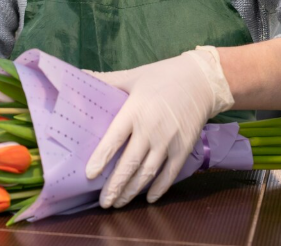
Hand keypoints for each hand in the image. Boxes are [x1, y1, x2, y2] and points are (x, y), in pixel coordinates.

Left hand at [85, 47, 234, 207]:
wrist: (200, 81)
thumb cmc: (161, 77)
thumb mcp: (131, 76)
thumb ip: (106, 81)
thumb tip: (80, 76)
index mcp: (134, 111)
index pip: (114, 140)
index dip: (101, 159)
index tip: (89, 175)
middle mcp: (151, 130)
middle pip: (130, 164)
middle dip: (115, 186)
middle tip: (103, 203)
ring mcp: (169, 142)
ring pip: (147, 173)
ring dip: (132, 191)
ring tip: (118, 203)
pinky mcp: (184, 149)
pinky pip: (170, 174)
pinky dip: (159, 188)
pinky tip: (149, 198)